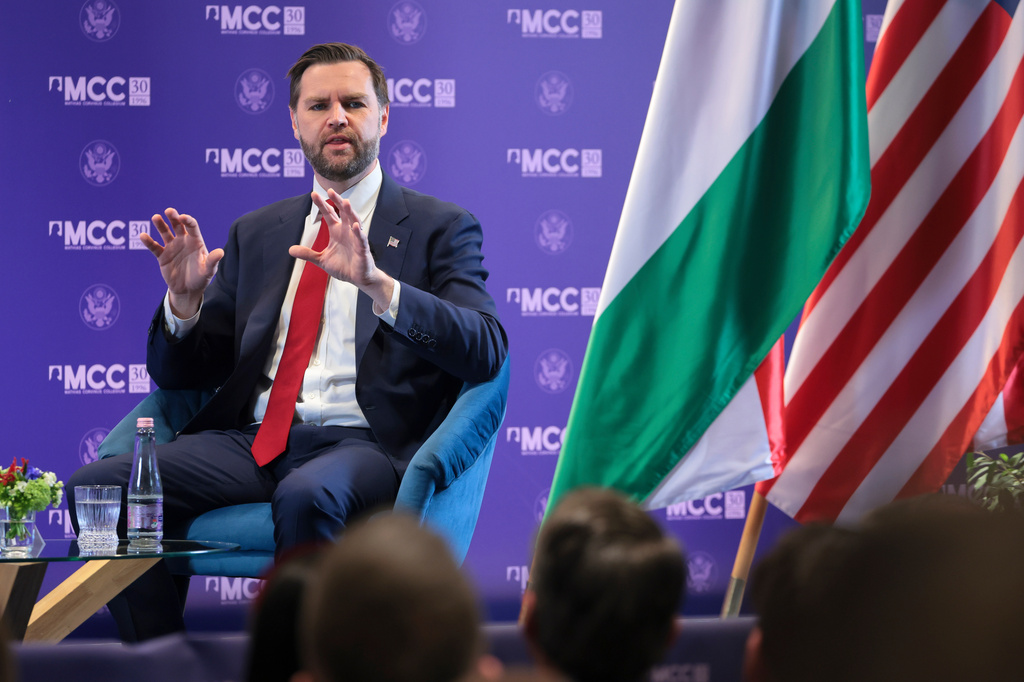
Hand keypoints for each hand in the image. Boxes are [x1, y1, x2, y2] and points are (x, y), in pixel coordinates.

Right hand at [141, 208, 223, 317]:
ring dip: (160, 225)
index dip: (188, 221)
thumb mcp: (208, 270)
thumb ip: (212, 261)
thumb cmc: (201, 278)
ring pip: (165, 233)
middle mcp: (183, 241)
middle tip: (169, 211)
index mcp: (196, 241)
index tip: (183, 218)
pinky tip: (143, 236)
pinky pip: (154, 247)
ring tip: (156, 217)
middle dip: (173, 217)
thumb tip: (221, 252)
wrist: (188, 290)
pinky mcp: (162, 256)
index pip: (192, 227)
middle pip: (178, 226)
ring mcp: (172, 247)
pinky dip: (149, 242)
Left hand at [290, 190, 393, 309]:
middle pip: (342, 212)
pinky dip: (359, 233)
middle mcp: (346, 232)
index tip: (313, 194)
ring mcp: (356, 239)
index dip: (322, 205)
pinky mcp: (363, 249)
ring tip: (345, 202)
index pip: (329, 214)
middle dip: (336, 201)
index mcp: (337, 232)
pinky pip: (361, 239)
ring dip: (350, 212)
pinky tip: (356, 226)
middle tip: (329, 190)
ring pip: (354, 221)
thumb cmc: (343, 266)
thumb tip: (290, 250)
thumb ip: (308, 254)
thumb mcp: (322, 260)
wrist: (358, 279)